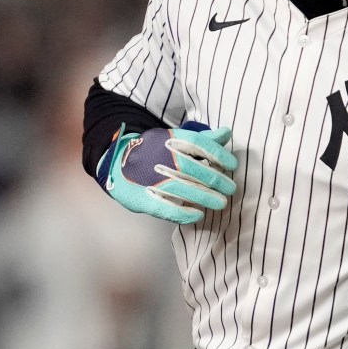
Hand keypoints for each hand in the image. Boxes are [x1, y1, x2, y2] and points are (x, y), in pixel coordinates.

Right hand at [102, 122, 236, 224]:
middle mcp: (159, 158)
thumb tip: (226, 133)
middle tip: (231, 189)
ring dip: (205, 197)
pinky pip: (166, 208)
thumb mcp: (175, 141)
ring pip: (181, 188)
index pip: (197, 144)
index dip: (217, 154)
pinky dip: (184, 213)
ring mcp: (149, 179)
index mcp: (168, 141)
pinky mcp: (143, 199)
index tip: (232, 165)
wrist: (115, 163)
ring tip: (221, 203)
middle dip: (215, 180)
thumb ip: (202, 139)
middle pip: (192, 168)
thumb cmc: (153, 153)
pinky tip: (198, 215)